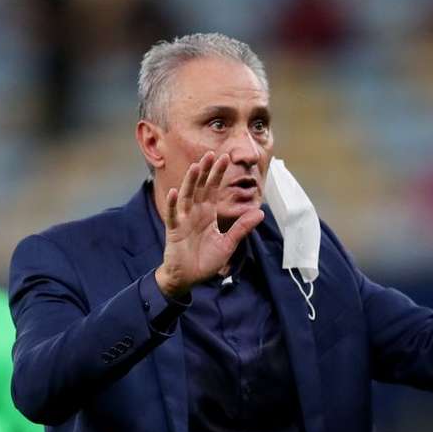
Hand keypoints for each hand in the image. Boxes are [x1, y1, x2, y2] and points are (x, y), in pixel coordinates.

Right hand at [156, 152, 264, 297]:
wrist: (189, 277)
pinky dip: (172, 204)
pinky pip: (172, 215)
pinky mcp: (174, 230)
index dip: (218, 174)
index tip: (225, 158)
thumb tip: (260, 212)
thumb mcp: (228, 243)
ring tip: (195, 167)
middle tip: (210, 153)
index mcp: (208, 214)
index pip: (213, 189)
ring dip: (190, 182)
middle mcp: (195, 213)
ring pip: (186, 196)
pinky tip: (173, 192)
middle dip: (205, 171)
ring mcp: (184, 220)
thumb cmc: (206, 260)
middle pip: (199, 188)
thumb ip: (242, 227)